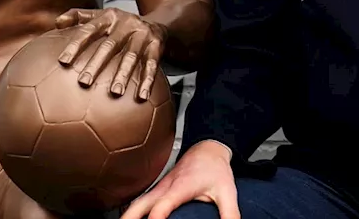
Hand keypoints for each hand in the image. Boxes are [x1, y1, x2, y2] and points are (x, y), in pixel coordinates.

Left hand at [55, 7, 166, 99]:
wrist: (157, 22)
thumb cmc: (120, 24)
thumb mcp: (101, 15)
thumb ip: (78, 16)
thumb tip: (57, 22)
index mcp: (108, 17)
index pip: (89, 30)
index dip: (75, 45)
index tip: (63, 61)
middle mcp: (125, 24)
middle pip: (109, 46)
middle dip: (96, 64)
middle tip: (84, 82)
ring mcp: (142, 34)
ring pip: (131, 56)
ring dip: (123, 75)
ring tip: (115, 93)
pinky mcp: (156, 45)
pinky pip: (152, 65)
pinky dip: (147, 81)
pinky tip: (142, 95)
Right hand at [120, 140, 237, 218]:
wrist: (208, 148)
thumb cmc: (216, 169)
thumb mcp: (227, 192)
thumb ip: (230, 213)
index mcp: (181, 187)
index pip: (163, 203)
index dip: (157, 216)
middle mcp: (166, 186)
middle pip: (140, 204)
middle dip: (129, 217)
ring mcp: (159, 186)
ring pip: (137, 201)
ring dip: (128, 214)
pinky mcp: (158, 187)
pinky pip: (141, 199)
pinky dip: (133, 210)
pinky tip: (131, 218)